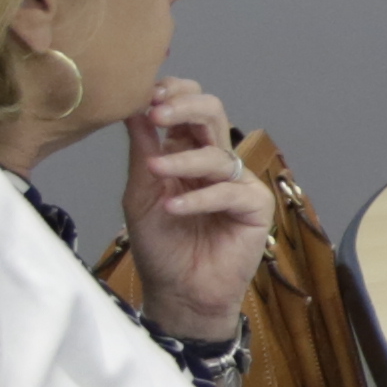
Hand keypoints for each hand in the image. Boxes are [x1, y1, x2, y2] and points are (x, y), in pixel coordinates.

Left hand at [119, 78, 271, 345]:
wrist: (178, 293)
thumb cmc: (160, 246)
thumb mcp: (141, 192)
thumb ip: (143, 150)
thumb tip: (131, 105)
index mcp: (187, 151)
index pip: (189, 107)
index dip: (173, 93)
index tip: (147, 94)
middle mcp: (215, 161)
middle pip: (213, 113)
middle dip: (185, 106)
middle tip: (156, 111)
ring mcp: (238, 182)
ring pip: (218, 152)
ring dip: (182, 159)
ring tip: (154, 172)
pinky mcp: (255, 207)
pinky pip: (230, 192)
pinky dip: (199, 198)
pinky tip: (173, 207)